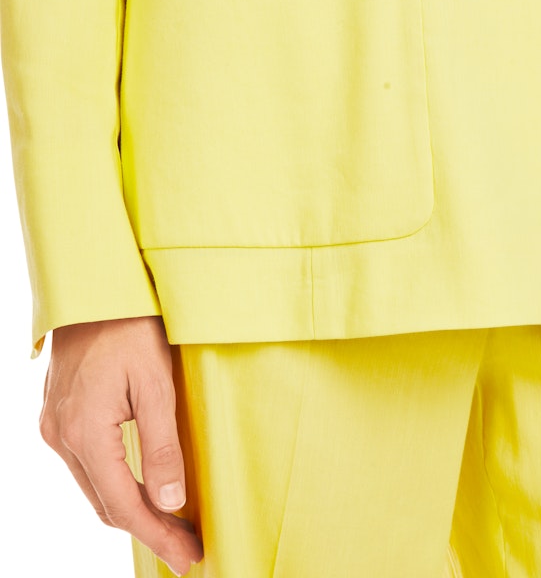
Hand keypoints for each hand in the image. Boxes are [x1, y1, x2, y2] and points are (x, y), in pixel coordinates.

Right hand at [39, 315, 203, 574]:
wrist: (95, 286)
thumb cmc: (131, 327)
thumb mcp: (157, 383)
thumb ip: (162, 445)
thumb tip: (169, 501)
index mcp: (85, 432)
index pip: (124, 504)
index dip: (158, 535)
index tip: (188, 557)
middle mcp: (61, 436)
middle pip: (105, 503)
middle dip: (147, 529)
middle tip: (186, 547)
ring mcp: (55, 426)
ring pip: (94, 486)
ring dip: (130, 508)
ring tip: (170, 525)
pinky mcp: (59, 414)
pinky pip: (85, 464)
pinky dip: (113, 483)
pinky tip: (139, 487)